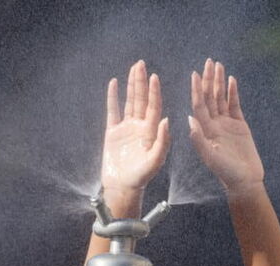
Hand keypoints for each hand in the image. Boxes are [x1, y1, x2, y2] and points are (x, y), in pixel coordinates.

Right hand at [101, 60, 169, 197]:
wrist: (122, 187)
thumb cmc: (141, 178)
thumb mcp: (154, 162)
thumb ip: (162, 142)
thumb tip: (167, 120)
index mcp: (152, 132)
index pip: (154, 107)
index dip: (154, 92)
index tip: (154, 77)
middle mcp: (140, 127)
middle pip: (141, 100)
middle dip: (142, 82)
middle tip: (141, 64)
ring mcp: (126, 128)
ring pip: (129, 102)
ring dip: (131, 85)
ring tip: (133, 68)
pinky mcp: (112, 132)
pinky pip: (113, 111)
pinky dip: (113, 97)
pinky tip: (113, 83)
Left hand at [188, 58, 263, 195]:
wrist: (245, 181)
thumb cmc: (226, 173)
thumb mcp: (211, 158)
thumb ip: (200, 140)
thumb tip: (189, 119)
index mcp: (205, 130)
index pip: (199, 106)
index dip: (197, 90)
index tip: (195, 75)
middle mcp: (214, 124)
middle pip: (210, 98)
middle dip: (208, 80)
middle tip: (208, 62)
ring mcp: (226, 124)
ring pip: (221, 98)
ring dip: (219, 82)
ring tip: (218, 65)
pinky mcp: (240, 126)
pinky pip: (234, 105)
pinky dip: (233, 92)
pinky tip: (231, 80)